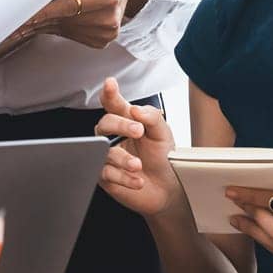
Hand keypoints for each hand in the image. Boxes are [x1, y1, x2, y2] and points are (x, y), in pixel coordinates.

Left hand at [26, 0, 147, 48]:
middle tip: (8, 21)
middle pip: (62, 20)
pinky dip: (53, 29)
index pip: (68, 6)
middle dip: (34, 21)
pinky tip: (36, 26)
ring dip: (39, 27)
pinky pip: (70, 35)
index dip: (44, 12)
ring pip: (63, 29)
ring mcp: (106, 33)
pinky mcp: (101, 41)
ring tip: (16, 24)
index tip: (23, 14)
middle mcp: (109, 18)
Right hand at [93, 77, 183, 219]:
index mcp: (126, 121)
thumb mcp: (163, 134)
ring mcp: (108, 156)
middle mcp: (114, 136)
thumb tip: (135, 110)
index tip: (110, 84)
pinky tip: (138, 180)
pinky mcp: (106, 176)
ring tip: (138, 165)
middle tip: (138, 131)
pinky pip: (106, 174)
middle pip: (105, 124)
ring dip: (123, 158)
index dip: (109, 93)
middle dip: (120, 125)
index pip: (114, 104)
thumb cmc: (163, 157)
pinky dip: (123, 177)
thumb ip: (152, 117)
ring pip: (103, 151)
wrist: (168, 188)